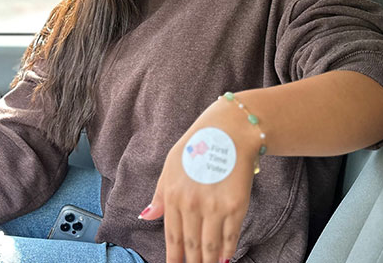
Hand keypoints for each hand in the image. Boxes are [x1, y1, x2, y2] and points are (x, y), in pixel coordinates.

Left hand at [139, 100, 258, 262]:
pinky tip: (225, 261)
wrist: (229, 131)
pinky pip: (230, 237)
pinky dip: (227, 252)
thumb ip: (160, 194)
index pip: (172, 237)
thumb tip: (146, 217)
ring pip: (210, 247)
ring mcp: (214, 208)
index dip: (173, 258)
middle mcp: (192, 205)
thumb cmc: (198, 146)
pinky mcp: (236, 207)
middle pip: (191, 246)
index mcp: (173, 195)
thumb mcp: (171, 165)